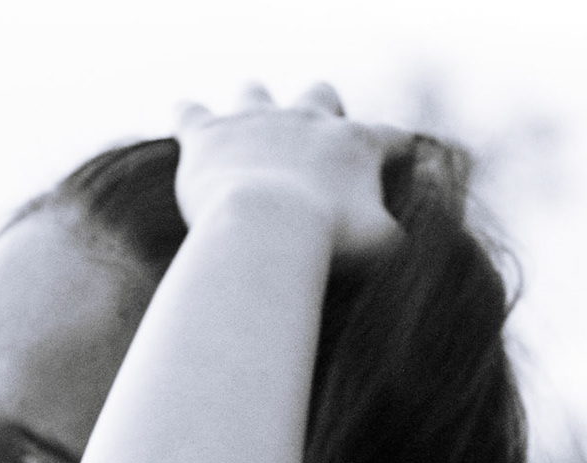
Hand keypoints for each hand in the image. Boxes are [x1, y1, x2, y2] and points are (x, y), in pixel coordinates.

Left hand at [173, 83, 406, 258]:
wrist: (264, 231)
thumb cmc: (326, 242)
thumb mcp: (379, 245)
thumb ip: (393, 235)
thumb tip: (402, 240)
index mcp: (355, 143)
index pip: (389, 136)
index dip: (394, 151)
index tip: (392, 168)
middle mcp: (307, 119)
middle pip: (320, 94)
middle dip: (318, 111)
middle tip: (308, 147)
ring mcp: (256, 120)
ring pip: (254, 93)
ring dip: (251, 106)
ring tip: (244, 131)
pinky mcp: (209, 133)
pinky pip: (190, 112)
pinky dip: (187, 117)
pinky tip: (185, 124)